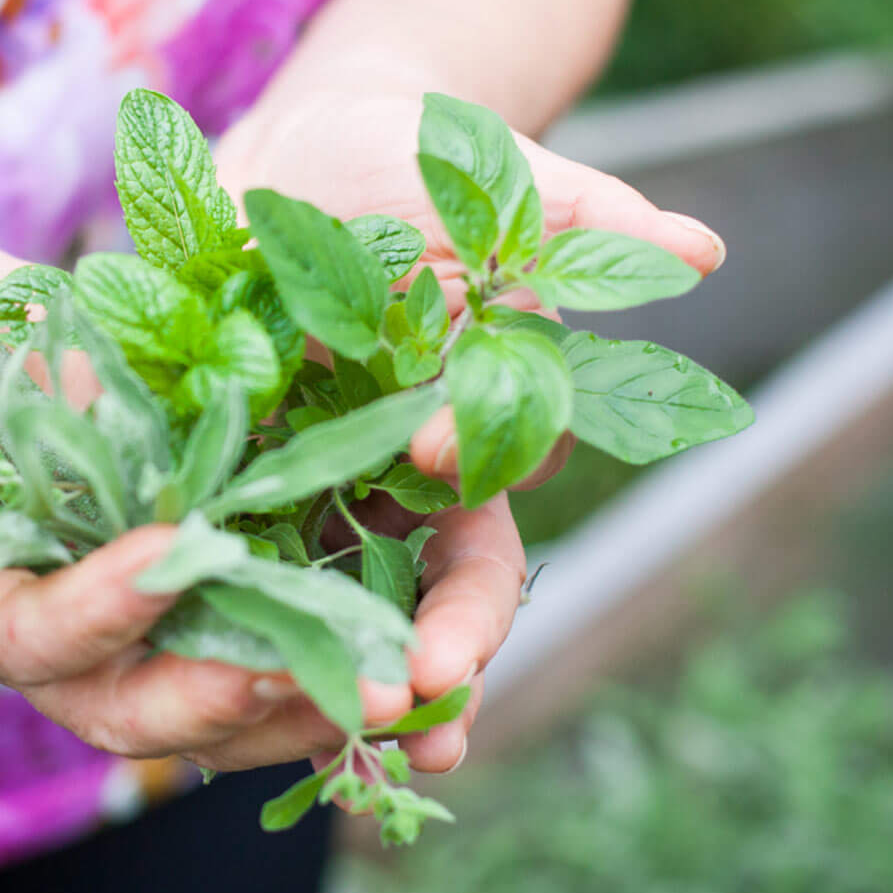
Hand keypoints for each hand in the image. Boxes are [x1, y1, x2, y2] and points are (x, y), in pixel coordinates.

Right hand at [0, 226, 401, 770]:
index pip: (31, 635)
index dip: (99, 609)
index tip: (174, 556)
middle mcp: (42, 639)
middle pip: (132, 707)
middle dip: (229, 701)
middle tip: (332, 686)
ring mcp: (120, 630)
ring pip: (210, 704)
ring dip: (303, 706)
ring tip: (399, 695)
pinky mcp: (185, 594)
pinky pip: (256, 652)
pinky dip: (326, 660)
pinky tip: (410, 660)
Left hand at [219, 89, 726, 773]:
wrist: (296, 152)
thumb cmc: (416, 161)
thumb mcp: (492, 182)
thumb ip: (583, 225)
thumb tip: (701, 253)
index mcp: (481, 427)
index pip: (498, 510)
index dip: (478, 556)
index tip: (443, 554)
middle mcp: (403, 483)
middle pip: (423, 596)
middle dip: (427, 657)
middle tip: (408, 708)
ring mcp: (315, 490)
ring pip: (331, 607)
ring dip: (331, 679)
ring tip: (319, 740)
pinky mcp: (229, 479)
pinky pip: (226, 561)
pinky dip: (215, 613)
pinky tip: (191, 680)